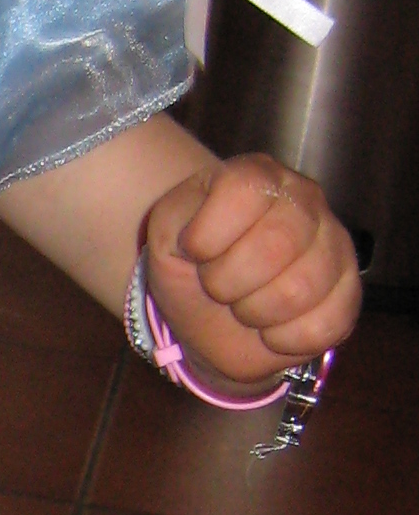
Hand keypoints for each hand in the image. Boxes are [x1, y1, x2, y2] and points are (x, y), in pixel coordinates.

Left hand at [142, 155, 359, 392]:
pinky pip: (322, 326)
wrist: (209, 314)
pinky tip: (272, 326)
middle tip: (219, 286)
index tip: (196, 253)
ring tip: (245, 304)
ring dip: (254, 312)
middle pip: (276, 244)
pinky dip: (283, 339)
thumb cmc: (189, 267)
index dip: (208, 236)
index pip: (243, 191)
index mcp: (257, 175)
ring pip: (299, 290)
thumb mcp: (164, 236)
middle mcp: (305, 200)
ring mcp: (334, 245)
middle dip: (228, 281)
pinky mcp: (348, 295)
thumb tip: (207, 241)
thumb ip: (177, 222)